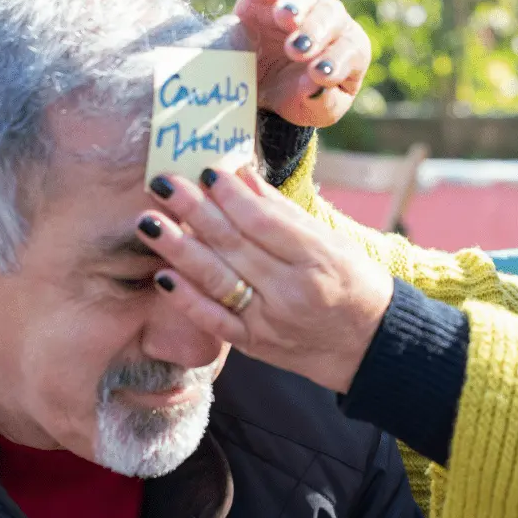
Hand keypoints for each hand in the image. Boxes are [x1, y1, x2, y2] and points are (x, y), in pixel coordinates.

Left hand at [136, 169, 393, 393]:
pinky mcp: (254, 345)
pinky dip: (186, 298)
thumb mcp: (333, 242)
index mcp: (317, 260)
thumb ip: (284, 213)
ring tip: (148, 221)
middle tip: (163, 183)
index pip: (263, 221)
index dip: (230, 195)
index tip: (205, 171)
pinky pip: (213, 321)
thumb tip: (241, 176)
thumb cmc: (355, 285)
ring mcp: (269, 321)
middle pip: (233, 244)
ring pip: (216, 279)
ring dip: (178, 248)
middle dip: (193, 211)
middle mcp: (291, 292)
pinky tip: (162, 275)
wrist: (369, 346)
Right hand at [234, 0, 370, 127]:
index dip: (337, 60)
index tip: (319, 74)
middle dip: (315, 31)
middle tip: (297, 50)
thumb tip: (317, 85)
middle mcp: (326, 20)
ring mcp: (296, 6)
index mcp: (348, 48)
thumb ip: (322, 102)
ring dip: (293, 4)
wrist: (261, 93)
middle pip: (330, 14)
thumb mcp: (315, 111)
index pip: (350, 48)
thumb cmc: (299, 99)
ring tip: (284, 19)